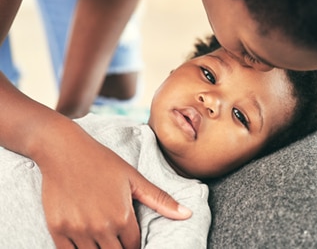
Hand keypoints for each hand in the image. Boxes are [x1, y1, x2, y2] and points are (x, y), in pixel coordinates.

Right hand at [36, 121, 191, 248]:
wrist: (64, 150)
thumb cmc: (101, 161)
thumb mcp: (133, 178)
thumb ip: (159, 199)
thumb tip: (187, 214)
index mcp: (122, 217)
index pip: (133, 247)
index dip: (133, 244)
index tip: (129, 238)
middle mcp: (101, 228)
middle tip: (116, 239)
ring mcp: (77, 230)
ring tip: (102, 238)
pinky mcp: (57, 228)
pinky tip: (84, 241)